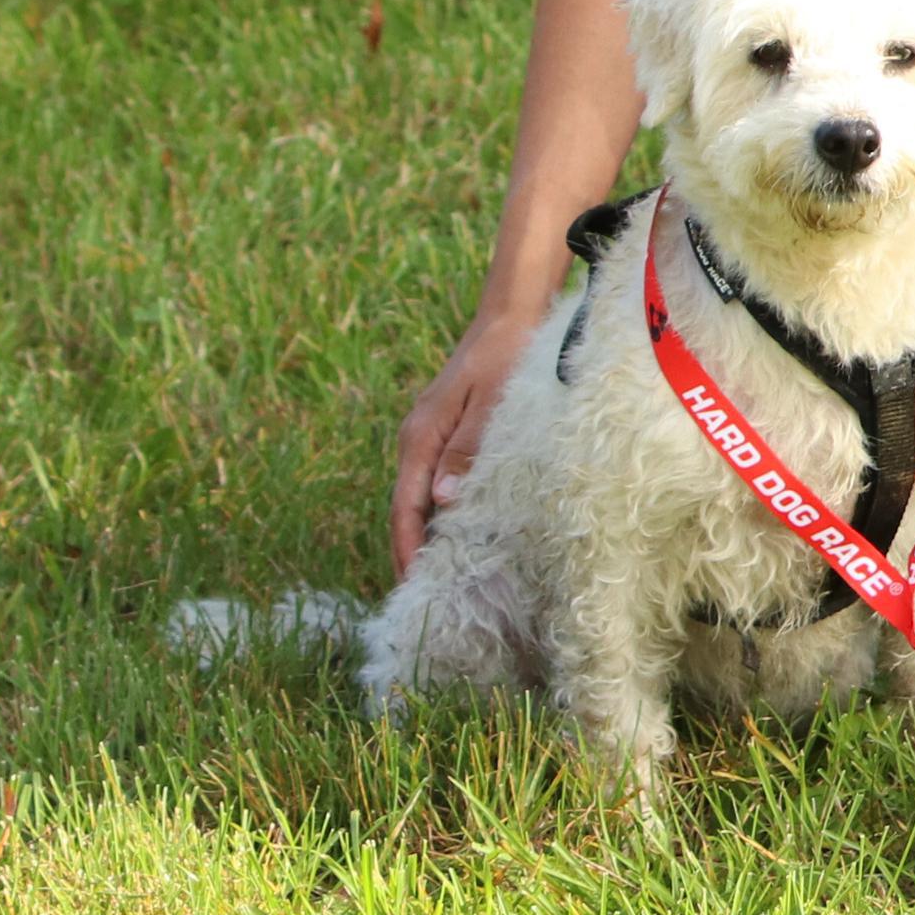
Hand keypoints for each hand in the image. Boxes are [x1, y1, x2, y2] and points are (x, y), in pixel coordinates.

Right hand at [390, 304, 541, 574]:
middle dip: (411, 553)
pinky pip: (433, 483)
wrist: (510, 315)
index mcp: (421, 437)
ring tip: (441, 578)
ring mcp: (428, 436)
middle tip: (426, 598)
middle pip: (405, 510)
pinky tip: (455, 532)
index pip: (404, 508)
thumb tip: (441, 502)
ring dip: (425, 536)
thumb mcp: (490, 403)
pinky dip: (438, 513)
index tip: (414, 587)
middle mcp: (417, 440)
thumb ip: (466, 450)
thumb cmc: (505, 357)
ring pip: (418, 498)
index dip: (407, 550)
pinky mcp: (445, 433)